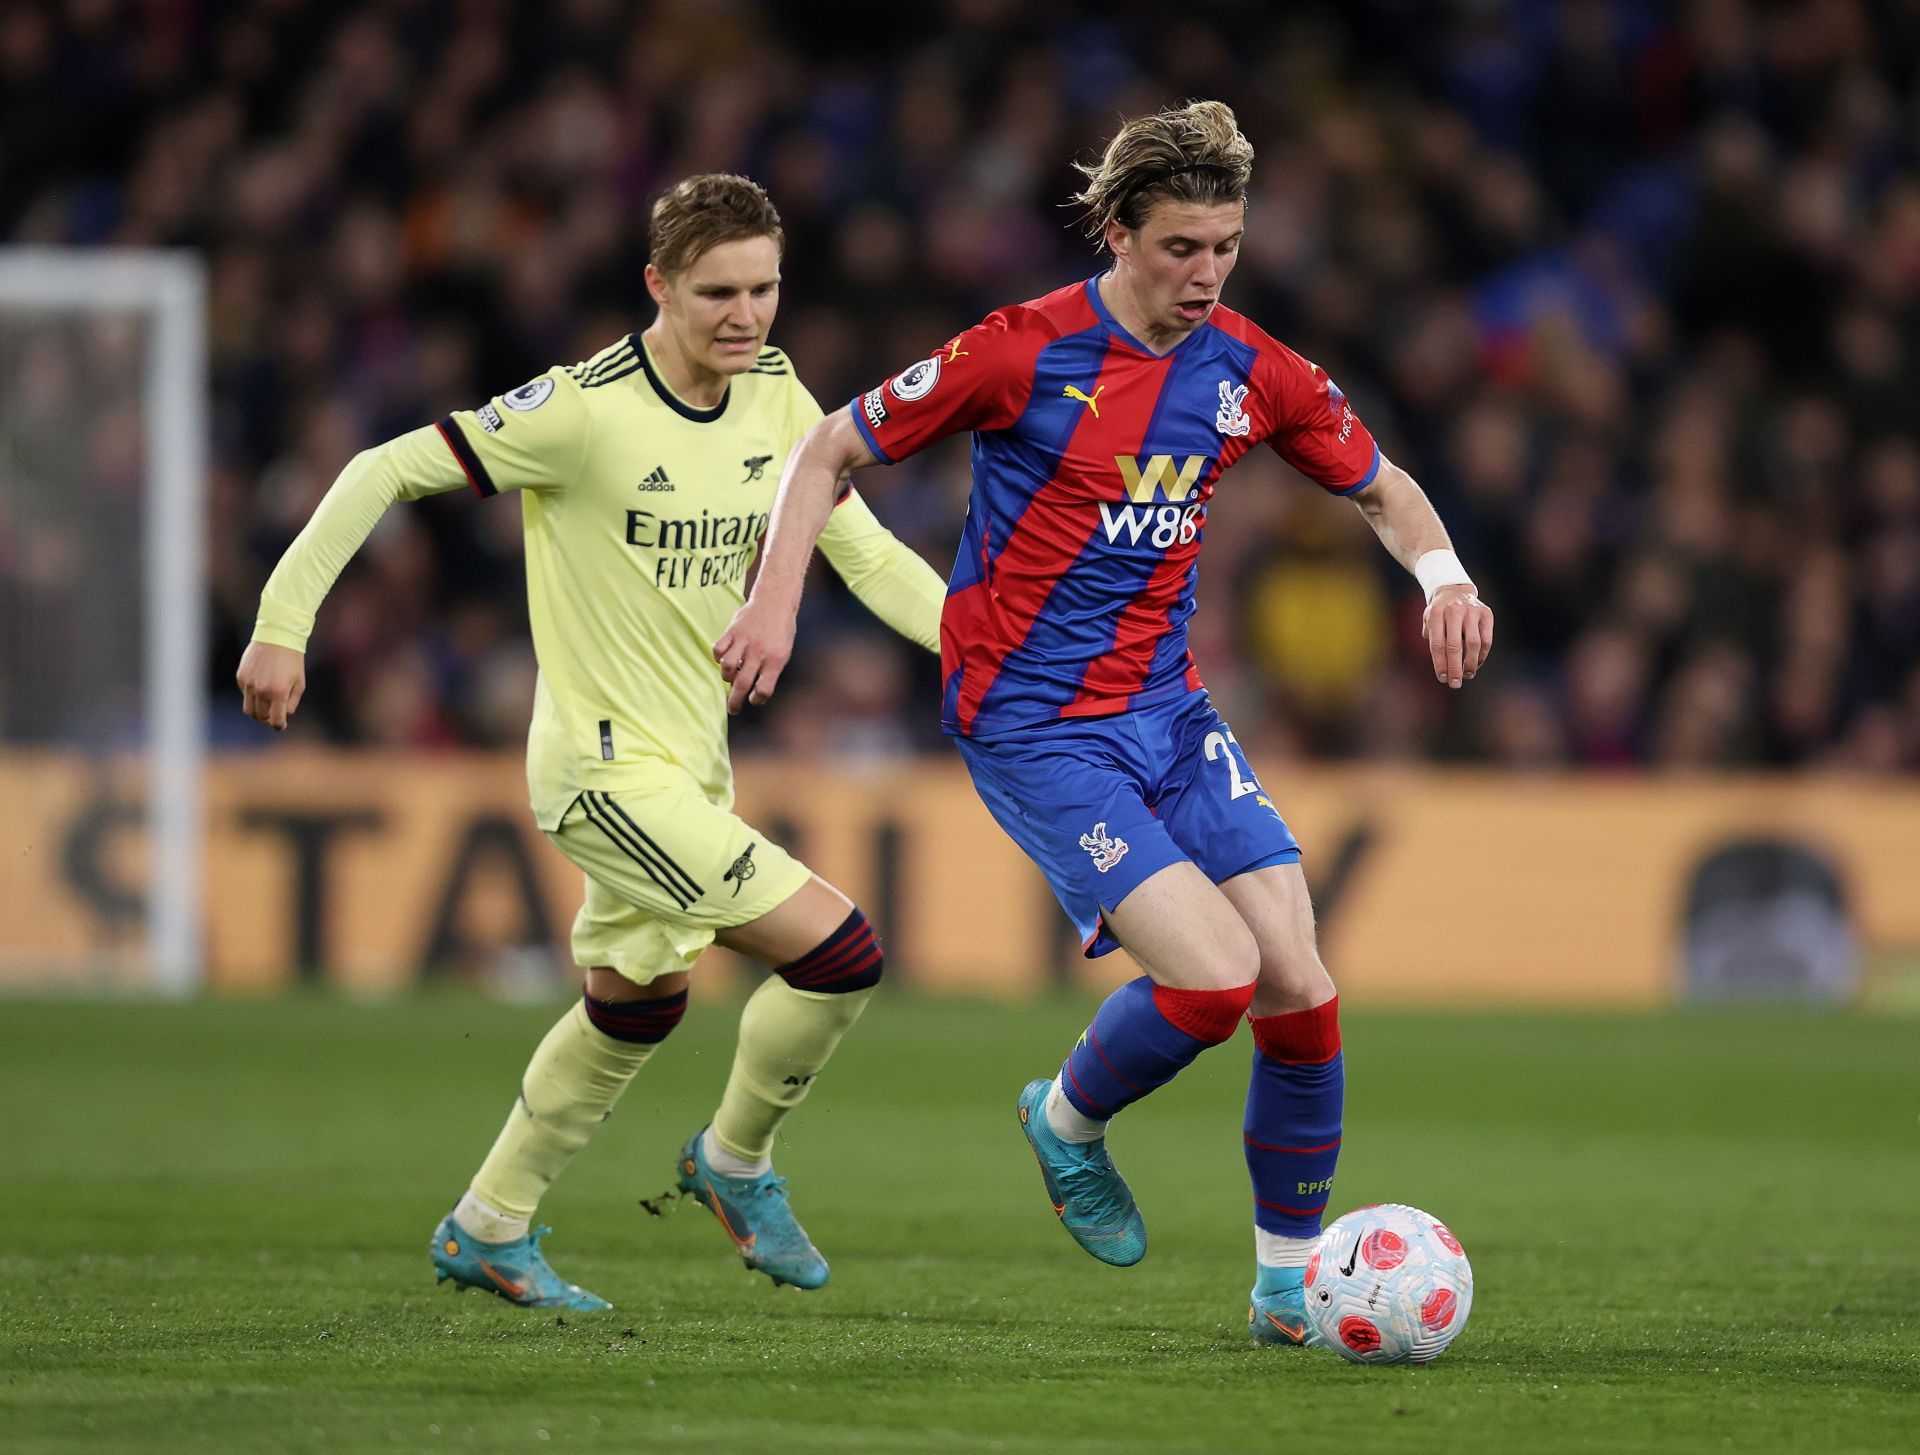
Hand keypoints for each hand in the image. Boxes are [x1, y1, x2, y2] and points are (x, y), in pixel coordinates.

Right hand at [237, 641, 305, 729]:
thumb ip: (292, 702)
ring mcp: (248, 683)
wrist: (277, 637)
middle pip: (260, 716)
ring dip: (257, 711)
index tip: (280, 725)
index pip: (275, 719)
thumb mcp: (299, 683)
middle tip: (273, 716)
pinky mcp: (241, 676)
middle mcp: (261, 690)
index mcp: (278, 692)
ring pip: (249, 709)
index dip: (278, 725)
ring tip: (265, 707)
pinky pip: (244, 694)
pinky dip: (252, 695)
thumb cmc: (292, 661)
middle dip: (267, 718)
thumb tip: (283, 715)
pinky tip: (260, 686)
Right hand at [713, 594, 798, 712]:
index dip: (757, 700)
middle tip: (732, 709)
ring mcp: (744, 641)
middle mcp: (759, 652)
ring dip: (726, 676)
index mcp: (776, 660)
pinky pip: (718, 649)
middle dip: (735, 701)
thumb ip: (770, 670)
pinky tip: (725, 658)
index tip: (754, 700)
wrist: (775, 601)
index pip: (764, 689)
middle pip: (743, 683)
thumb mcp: (783, 652)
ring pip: (727, 666)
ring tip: (731, 677)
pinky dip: (718, 657)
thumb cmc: (780, 631)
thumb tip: (753, 690)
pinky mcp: (732, 631)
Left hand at [1421, 584, 1492, 688]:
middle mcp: (1454, 611)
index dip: (1440, 663)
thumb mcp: (1429, 621)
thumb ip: (1432, 640)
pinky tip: (1477, 663)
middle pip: (1455, 646)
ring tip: (1467, 675)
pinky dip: (1482, 655)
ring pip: (1473, 643)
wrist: (1455, 590)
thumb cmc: (1439, 612)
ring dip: (1471, 663)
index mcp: (1436, 613)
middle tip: (1455, 684)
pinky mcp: (1487, 614)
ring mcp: (1472, 611)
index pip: (1438, 644)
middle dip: (1455, 668)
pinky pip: (1486, 639)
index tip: (1443, 678)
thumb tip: (1442, 667)